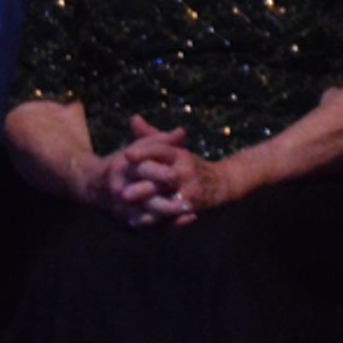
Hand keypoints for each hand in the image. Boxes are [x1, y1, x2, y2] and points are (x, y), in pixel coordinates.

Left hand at [116, 114, 233, 223]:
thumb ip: (151, 137)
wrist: (221, 184)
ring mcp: (190, 191)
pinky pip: (172, 216)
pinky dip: (155, 220)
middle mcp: (185, 171)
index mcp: (179, 154)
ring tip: (128, 212)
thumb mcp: (172, 149)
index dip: (144, 152)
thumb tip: (133, 119)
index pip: (161, 150)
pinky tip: (137, 223)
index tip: (126, 155)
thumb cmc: (188, 164)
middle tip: (122, 193)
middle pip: (163, 178)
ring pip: (167, 200)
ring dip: (148, 207)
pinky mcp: (192, 207)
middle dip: (144, 186)